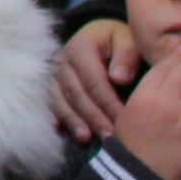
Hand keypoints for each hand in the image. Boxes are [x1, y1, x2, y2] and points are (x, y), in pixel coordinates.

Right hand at [51, 19, 140, 140]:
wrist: (104, 40)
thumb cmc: (122, 43)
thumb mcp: (129, 41)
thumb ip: (127, 56)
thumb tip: (119, 78)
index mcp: (80, 46)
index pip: (93, 80)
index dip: (108, 102)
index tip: (124, 121)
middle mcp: (61, 60)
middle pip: (76, 94)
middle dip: (94, 117)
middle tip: (110, 138)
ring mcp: (53, 74)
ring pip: (61, 102)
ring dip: (75, 122)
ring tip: (87, 139)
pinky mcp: (51, 87)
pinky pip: (53, 106)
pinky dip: (61, 121)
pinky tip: (67, 136)